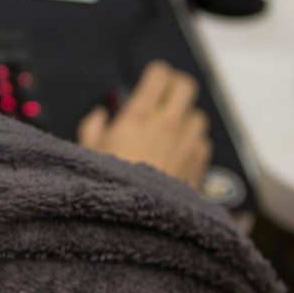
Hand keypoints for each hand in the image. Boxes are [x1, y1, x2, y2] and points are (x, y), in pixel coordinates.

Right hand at [76, 60, 212, 188]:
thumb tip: (99, 116)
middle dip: (177, 86)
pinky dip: (194, 142)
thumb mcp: (89, 152)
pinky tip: (182, 152)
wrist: (140, 220)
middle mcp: (168, 124)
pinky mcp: (200, 165)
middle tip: (168, 93)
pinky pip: (204, 143)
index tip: (154, 77)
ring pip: (198, 115)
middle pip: (186, 87)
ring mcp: (188, 144)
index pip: (159, 76)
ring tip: (174, 127)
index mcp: (139, 116)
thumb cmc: (112, 184)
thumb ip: (93, 127)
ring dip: (187, 117)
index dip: (157, 73)